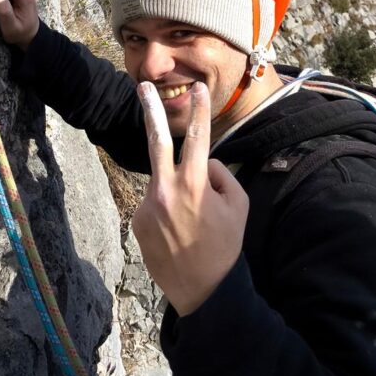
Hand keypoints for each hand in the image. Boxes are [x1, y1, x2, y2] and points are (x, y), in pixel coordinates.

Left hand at [132, 81, 248, 315]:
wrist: (202, 290)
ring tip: (193, 227)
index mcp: (193, 184)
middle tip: (141, 85)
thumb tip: (204, 163)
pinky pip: (156, 204)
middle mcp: (164, 190)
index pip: (197, 138)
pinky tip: (178, 235)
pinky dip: (168, 212)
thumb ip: (221, 176)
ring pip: (164, 183)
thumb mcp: (239, 207)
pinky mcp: (136, 221)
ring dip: (177, 194)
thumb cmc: (225, 246)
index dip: (199, 111)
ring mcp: (147, 206)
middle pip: (155, 140)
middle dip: (150, 109)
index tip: (197, 89)